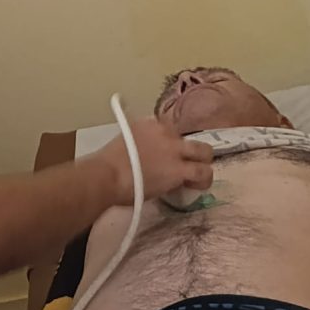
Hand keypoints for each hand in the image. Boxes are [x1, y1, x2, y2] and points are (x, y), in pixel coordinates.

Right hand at [95, 118, 212, 204]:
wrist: (106, 175)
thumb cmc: (105, 165)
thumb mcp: (121, 145)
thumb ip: (136, 146)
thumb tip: (142, 160)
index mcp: (146, 124)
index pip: (167, 128)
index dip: (168, 143)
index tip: (163, 154)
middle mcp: (163, 130)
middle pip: (187, 136)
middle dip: (188, 149)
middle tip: (183, 163)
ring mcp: (174, 148)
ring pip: (203, 150)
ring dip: (201, 161)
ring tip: (196, 175)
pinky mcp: (180, 168)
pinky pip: (202, 171)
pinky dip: (202, 179)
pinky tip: (195, 186)